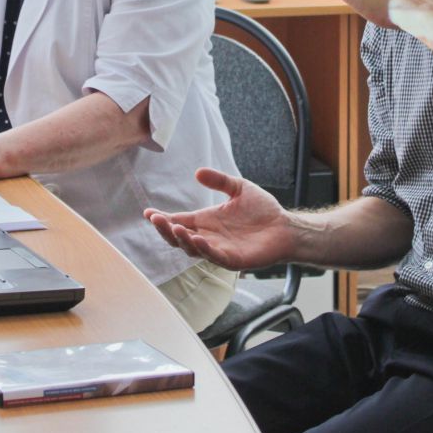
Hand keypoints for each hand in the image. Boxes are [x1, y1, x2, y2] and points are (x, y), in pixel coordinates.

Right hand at [144, 168, 296, 270]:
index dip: (162, 219)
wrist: (285, 226)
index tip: (147, 212)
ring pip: (192, 249)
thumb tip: (198, 172)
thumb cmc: (263, 210)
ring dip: (182, 240)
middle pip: (178, 238)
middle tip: (156, 219)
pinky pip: (214, 257)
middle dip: (165, 230)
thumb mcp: (238, 188)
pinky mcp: (232, 260)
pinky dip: (204, 249)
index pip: (178, 221)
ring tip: (176, 228)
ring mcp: (219, 249)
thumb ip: (219, 181)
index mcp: (206, 221)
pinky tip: (198, 239)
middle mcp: (208, 236)